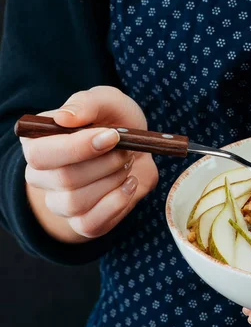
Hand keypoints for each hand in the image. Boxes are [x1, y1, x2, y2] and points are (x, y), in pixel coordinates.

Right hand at [21, 86, 158, 242]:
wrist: (137, 150)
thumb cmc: (115, 122)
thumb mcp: (106, 101)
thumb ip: (86, 104)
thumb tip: (65, 118)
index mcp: (37, 143)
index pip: (40, 153)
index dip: (77, 148)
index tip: (112, 136)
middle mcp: (41, 176)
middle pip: (63, 179)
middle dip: (105, 163)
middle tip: (125, 151)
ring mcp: (59, 203)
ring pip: (76, 202)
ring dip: (112, 181)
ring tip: (126, 165)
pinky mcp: (82, 223)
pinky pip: (91, 224)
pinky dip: (117, 203)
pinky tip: (130, 184)